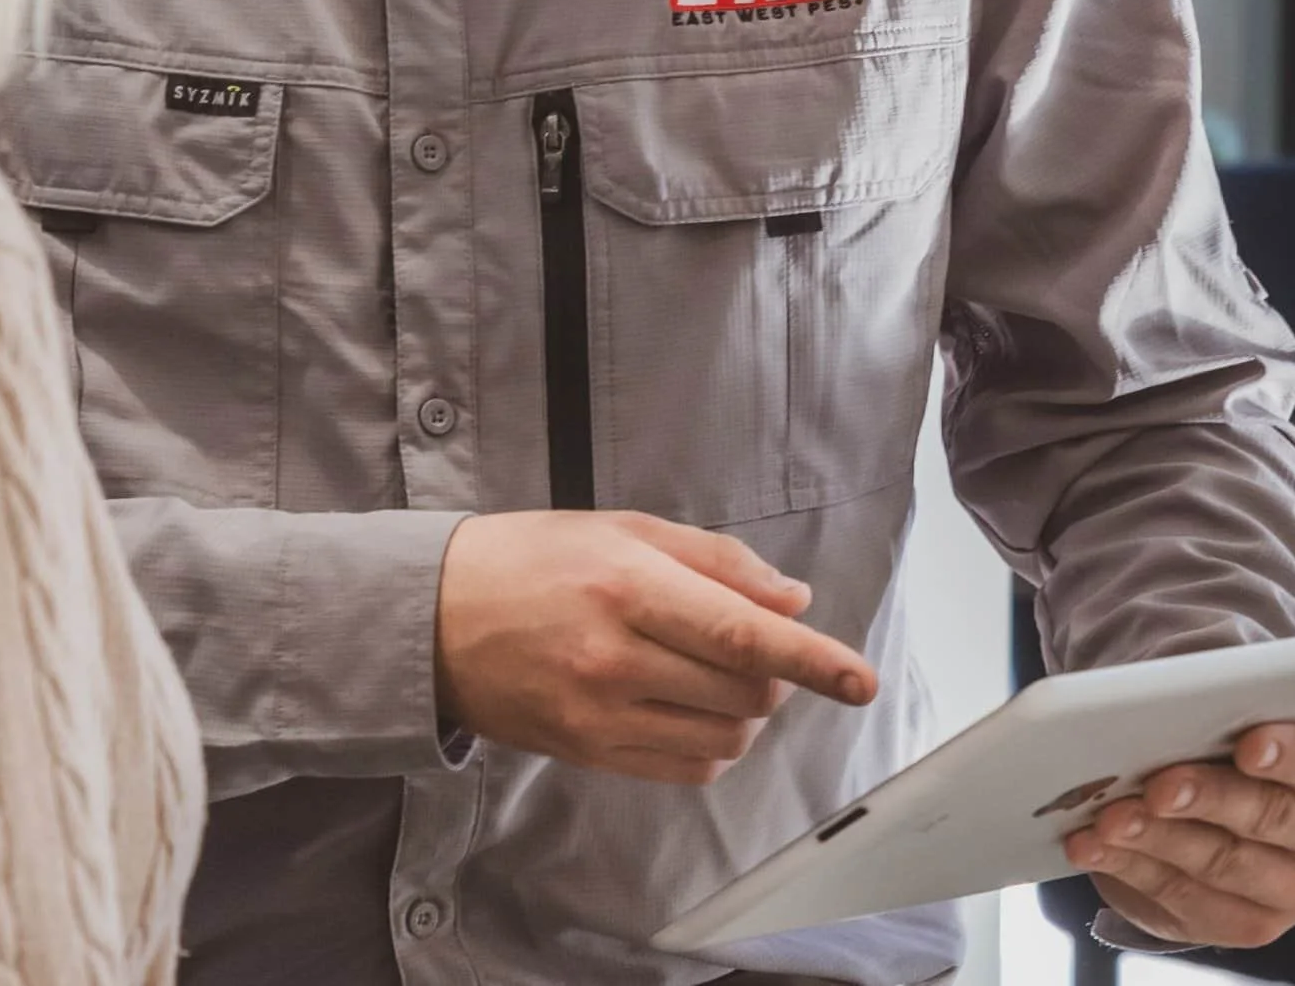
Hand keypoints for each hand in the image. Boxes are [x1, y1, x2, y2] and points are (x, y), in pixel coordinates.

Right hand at [434, 510, 876, 783]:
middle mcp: (617, 656)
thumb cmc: (531, 558)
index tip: (860, 680)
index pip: (742, 633)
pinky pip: (689, 766)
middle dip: (771, 670)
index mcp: (626, 584)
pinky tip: (688, 706)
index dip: (812, 659)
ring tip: (707, 669)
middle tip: (744, 640)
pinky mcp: (590, 754)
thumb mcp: (618, 528)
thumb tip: (794, 601)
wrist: (434, 617)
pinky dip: (712, 741)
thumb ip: (713, 560)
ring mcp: (601, 714)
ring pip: (726, 733)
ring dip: (744, 707)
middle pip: (744, 688)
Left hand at [1063, 717, 1294, 949]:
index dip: (1292, 753)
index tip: (1247, 746)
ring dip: (1158, 839)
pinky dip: (1133, 868)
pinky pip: (1190, 902)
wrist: (1217, 792)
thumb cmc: (1226, 730)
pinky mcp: (1251, 923)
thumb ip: (1217, 698)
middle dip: (1207, 798)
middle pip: (1273, 817)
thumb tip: (1159, 700)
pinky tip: (1092, 845)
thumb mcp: (1233, 704)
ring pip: (1225, 864)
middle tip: (1155, 785)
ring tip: (1107, 816)